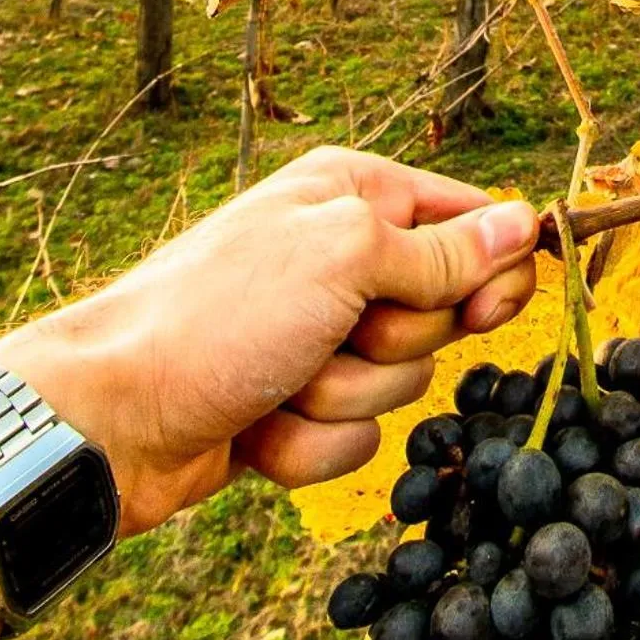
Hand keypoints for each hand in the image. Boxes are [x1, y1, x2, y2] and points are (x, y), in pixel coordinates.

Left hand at [0, 147, 538, 534]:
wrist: (112, 418)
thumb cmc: (220, 316)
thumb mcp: (345, 258)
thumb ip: (444, 249)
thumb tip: (527, 221)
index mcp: (354, 195)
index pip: (472, 222)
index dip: (492, 271)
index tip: (484, 309)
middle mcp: (341, 258)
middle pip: (444, 312)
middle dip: (394, 343)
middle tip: (335, 334)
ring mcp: (319, 336)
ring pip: (403, 383)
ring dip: (343, 399)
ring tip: (279, 385)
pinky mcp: (300, 405)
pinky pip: (357, 438)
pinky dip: (310, 444)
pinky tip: (257, 431)